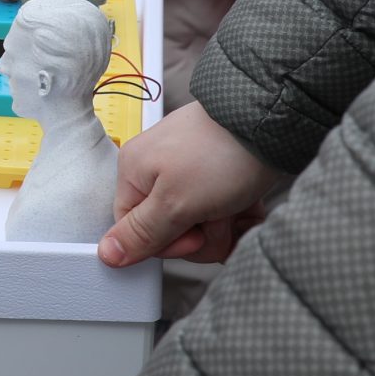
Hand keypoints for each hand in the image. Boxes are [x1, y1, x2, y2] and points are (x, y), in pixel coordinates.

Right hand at [99, 102, 284, 267]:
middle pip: (172, 231)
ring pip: (202, 225)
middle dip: (204, 235)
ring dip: (227, 226)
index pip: (137, 232)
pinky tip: (251, 206)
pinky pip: (223, 211)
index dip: (168, 244)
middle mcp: (158, 171)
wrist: (267, 121)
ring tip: (239, 206)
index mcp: (135, 174)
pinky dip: (240, 214)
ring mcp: (190, 173)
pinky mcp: (217, 175)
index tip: (194, 236)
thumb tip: (107, 253)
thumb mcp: (176, 203)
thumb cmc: (220, 153)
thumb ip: (141, 233)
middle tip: (219, 215)